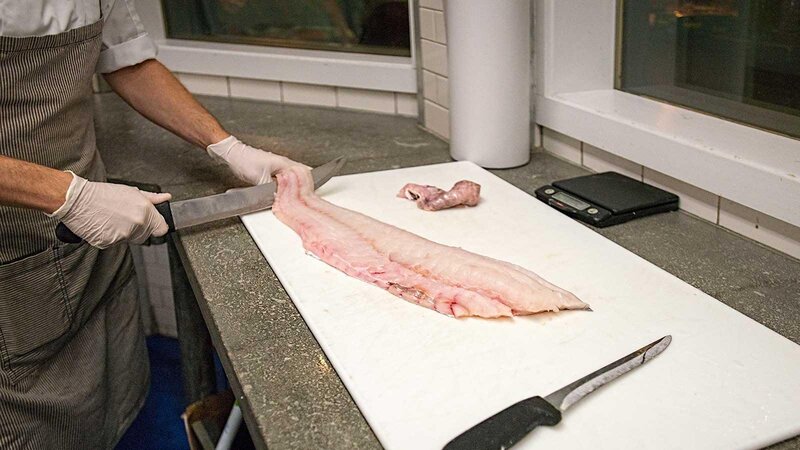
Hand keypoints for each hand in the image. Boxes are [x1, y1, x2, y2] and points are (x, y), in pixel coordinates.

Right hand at [48, 172, 171, 248]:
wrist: (76, 200)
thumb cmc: (101, 194)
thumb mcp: (130, 191)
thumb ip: (151, 198)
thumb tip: (165, 198)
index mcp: (144, 211)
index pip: (162, 229)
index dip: (156, 226)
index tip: (152, 224)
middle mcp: (136, 224)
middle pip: (145, 235)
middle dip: (139, 229)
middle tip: (124, 217)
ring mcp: (122, 235)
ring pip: (130, 240)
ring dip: (125, 233)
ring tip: (112, 219)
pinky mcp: (108, 243)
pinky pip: (115, 243)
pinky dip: (110, 237)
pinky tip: (104, 225)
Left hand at [207, 135, 307, 184]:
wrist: (233, 154)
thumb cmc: (245, 161)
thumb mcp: (260, 180)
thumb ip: (273, 190)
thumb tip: (281, 198)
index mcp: (284, 164)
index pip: (304, 172)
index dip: (309, 183)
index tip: (310, 192)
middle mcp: (283, 163)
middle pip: (301, 173)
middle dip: (305, 184)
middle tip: (306, 194)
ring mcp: (278, 164)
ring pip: (293, 175)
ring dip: (295, 184)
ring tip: (297, 194)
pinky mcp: (272, 167)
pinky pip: (284, 176)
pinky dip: (287, 183)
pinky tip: (285, 190)